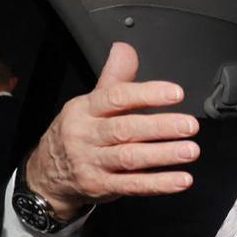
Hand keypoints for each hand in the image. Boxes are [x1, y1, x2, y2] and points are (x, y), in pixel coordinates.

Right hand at [24, 42, 199, 219]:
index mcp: (86, 110)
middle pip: (125, 129)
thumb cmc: (77, 133)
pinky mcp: (100, 186)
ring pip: (130, 158)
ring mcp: (92, 163)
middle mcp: (87, 135)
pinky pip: (133, 185)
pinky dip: (159, 184)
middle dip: (160, 126)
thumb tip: (125, 49)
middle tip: (189, 125)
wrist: (47, 173)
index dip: (147, 94)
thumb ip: (114, 79)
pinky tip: (181, 180)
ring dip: (163, 155)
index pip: (116, 97)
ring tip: (189, 151)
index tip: (175, 93)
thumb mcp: (89, 103)